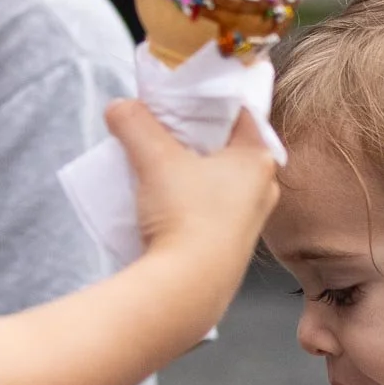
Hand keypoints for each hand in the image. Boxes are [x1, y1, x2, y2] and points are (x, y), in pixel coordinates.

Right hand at [107, 101, 278, 290]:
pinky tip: (165, 203)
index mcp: (258, 159)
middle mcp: (263, 190)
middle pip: (227, 148)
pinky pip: (211, 211)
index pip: (240, 113)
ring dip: (191, 171)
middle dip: (196, 137)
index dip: (209, 101)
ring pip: (219, 181)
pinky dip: (191, 201)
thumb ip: (135, 123)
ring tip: (159, 165)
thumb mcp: (155, 158)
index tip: (183, 96)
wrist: (187, 288)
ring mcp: (250, 222)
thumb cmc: (186, 218)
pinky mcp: (232, 247)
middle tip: (165, 128)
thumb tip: (120, 107)